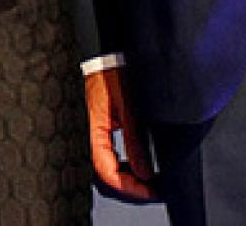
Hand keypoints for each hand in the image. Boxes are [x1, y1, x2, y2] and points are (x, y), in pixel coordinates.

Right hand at [86, 66, 157, 201]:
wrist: (109, 54)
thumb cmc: (114, 73)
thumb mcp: (129, 107)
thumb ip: (135, 140)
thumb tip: (143, 172)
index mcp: (94, 129)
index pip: (106, 170)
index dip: (129, 186)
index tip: (150, 191)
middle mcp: (92, 132)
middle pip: (106, 173)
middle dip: (130, 185)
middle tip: (154, 189)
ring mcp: (96, 129)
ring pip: (108, 164)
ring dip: (128, 175)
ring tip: (149, 179)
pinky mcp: (102, 124)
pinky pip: (110, 153)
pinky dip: (125, 163)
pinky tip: (138, 163)